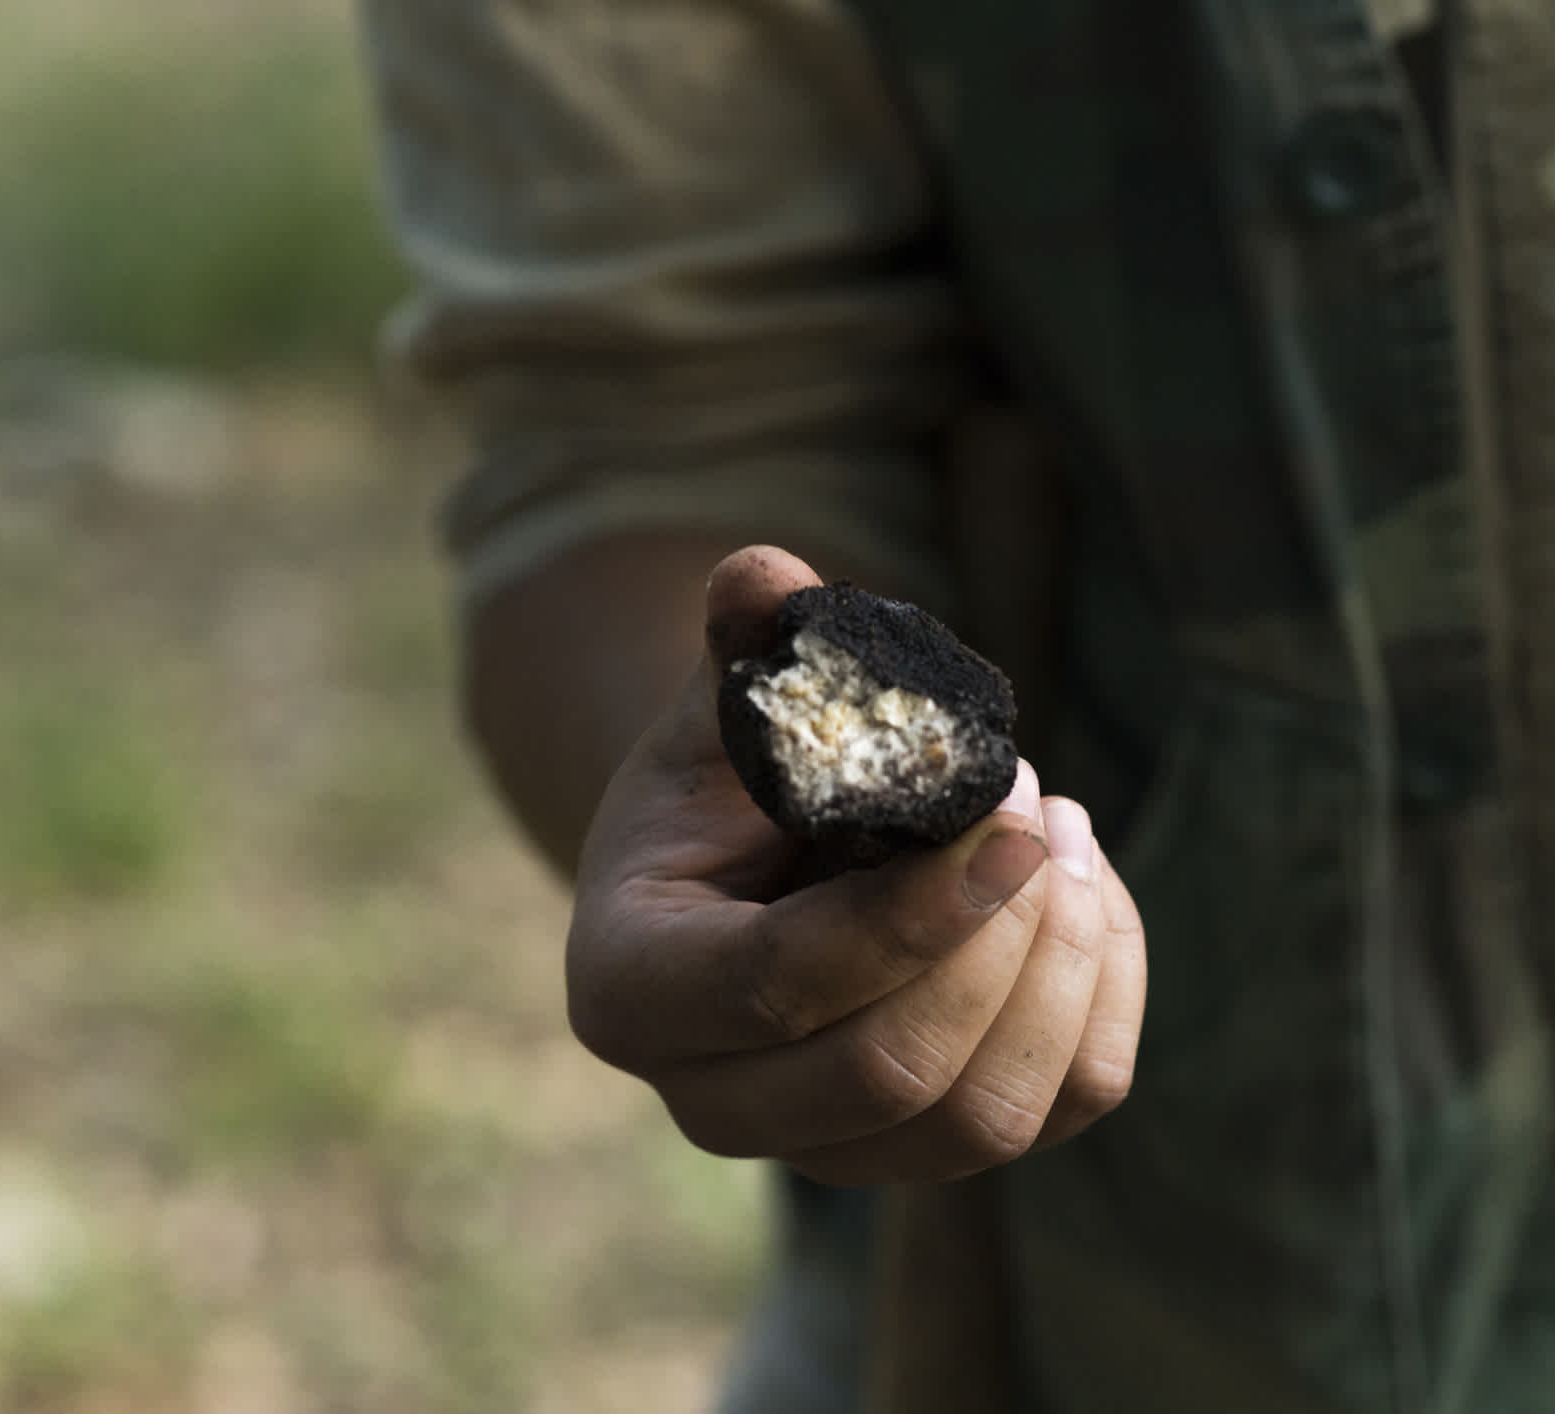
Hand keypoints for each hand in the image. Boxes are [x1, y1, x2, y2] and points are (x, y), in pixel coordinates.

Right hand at [565, 547, 1146, 1182]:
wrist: (746, 866)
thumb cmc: (727, 779)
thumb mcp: (716, 709)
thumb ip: (740, 645)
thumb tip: (764, 575)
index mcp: (631, 992)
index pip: (774, 990)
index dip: (907, 918)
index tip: (1007, 823)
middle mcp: (714, 1101)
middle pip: (887, 1076)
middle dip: (993, 942)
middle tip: (1030, 808)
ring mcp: (825, 1147)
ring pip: (983, 1120)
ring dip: (1059, 970)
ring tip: (1061, 833)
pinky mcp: (927, 1151)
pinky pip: (1058, 1110)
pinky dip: (1104, 999)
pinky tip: (1084, 890)